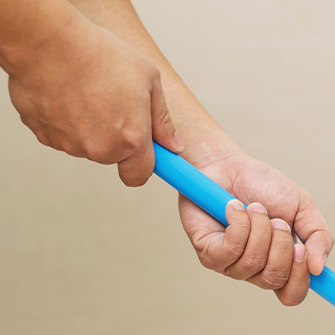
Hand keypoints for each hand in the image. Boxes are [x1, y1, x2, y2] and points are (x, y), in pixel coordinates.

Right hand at [6, 11, 182, 185]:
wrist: (47, 42)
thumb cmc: (101, 55)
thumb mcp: (149, 80)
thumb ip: (163, 120)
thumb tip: (172, 146)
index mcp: (131, 139)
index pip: (138, 176)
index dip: (141, 165)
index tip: (142, 152)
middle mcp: (100, 149)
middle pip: (112, 157)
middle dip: (115, 138)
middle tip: (111, 103)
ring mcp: (70, 144)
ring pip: (85, 146)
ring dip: (88, 128)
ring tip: (87, 93)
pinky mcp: (44, 136)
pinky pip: (61, 136)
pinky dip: (64, 121)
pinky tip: (66, 95)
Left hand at [178, 145, 333, 305]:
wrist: (228, 165)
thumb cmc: (263, 187)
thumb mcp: (303, 207)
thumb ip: (319, 236)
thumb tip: (319, 268)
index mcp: (280, 263)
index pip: (292, 295)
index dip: (301, 280)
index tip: (303, 252)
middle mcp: (255, 270)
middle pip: (276, 279)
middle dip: (281, 243)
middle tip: (277, 220)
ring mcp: (230, 265)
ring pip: (253, 262)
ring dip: (259, 227)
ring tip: (255, 208)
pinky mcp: (209, 254)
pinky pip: (231, 250)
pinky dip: (239, 222)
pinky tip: (234, 208)